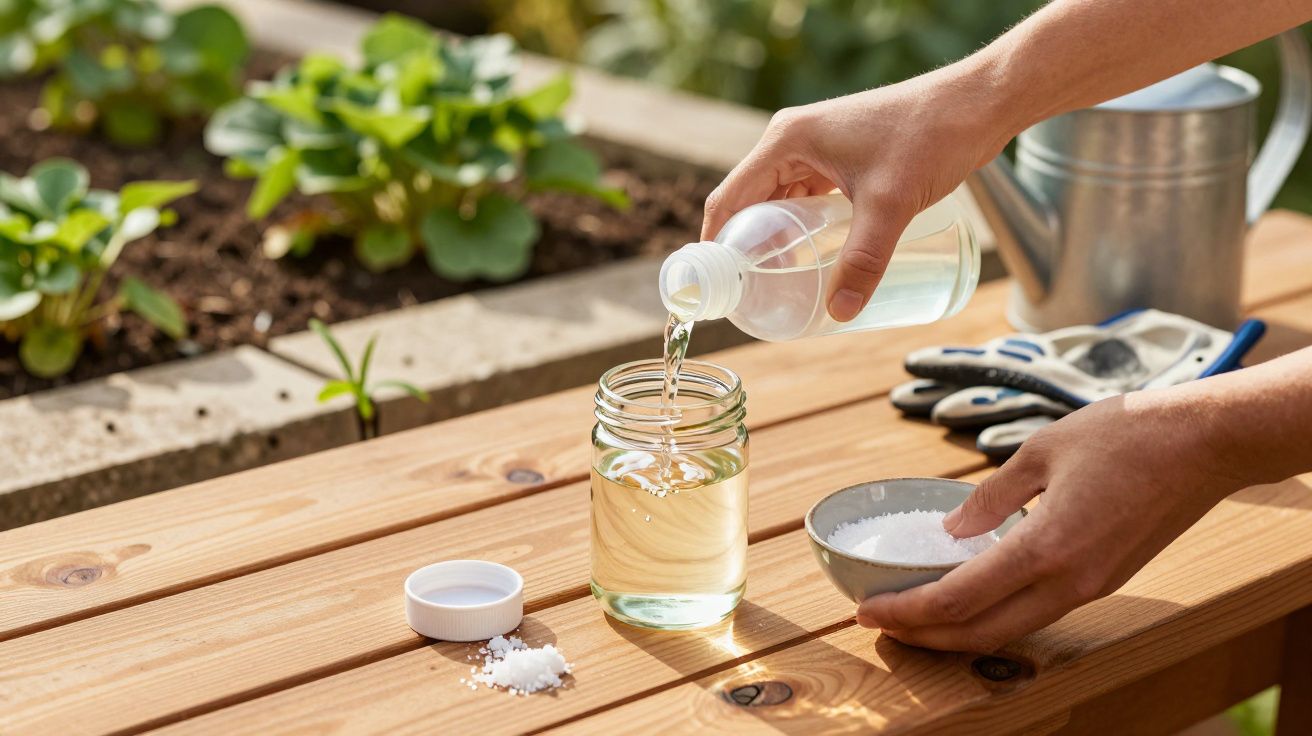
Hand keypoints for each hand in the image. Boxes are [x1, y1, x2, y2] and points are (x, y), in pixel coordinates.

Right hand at [701, 60, 1015, 321]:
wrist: (976, 104)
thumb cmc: (930, 136)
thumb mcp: (891, 204)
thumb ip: (865, 259)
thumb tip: (842, 313)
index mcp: (786, 141)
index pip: (730, 199)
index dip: (716, 245)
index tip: (718, 287)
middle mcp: (794, 142)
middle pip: (751, 204)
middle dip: (748, 249)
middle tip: (754, 296)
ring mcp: (818, 149)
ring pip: (781, 204)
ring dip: (777, 241)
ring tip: (781, 286)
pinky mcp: (843, 158)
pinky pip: (808, 199)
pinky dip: (804, 229)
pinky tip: (814, 260)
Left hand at [855, 387, 1249, 651]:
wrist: (1207, 444)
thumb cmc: (1128, 434)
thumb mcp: (1042, 450)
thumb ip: (991, 497)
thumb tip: (952, 532)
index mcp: (1047, 547)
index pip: (959, 600)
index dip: (908, 613)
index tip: (867, 611)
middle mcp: (1069, 582)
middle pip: (980, 634)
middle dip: (923, 637)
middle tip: (881, 624)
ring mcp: (1091, 588)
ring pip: (1010, 630)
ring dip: (957, 631)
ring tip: (915, 614)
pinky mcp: (1105, 582)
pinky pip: (1038, 613)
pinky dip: (994, 615)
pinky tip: (969, 594)